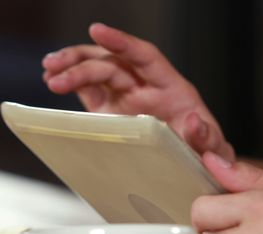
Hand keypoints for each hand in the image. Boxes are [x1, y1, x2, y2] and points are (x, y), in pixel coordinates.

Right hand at [42, 23, 234, 160]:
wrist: (194, 171)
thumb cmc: (205, 156)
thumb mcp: (213, 151)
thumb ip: (206, 138)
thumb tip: (194, 122)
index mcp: (171, 89)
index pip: (144, 56)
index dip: (121, 42)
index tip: (98, 31)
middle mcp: (145, 88)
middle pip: (110, 64)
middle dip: (82, 62)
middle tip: (56, 67)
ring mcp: (125, 99)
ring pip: (95, 73)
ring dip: (70, 68)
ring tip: (48, 71)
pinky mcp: (110, 113)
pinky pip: (88, 92)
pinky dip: (70, 85)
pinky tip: (53, 81)